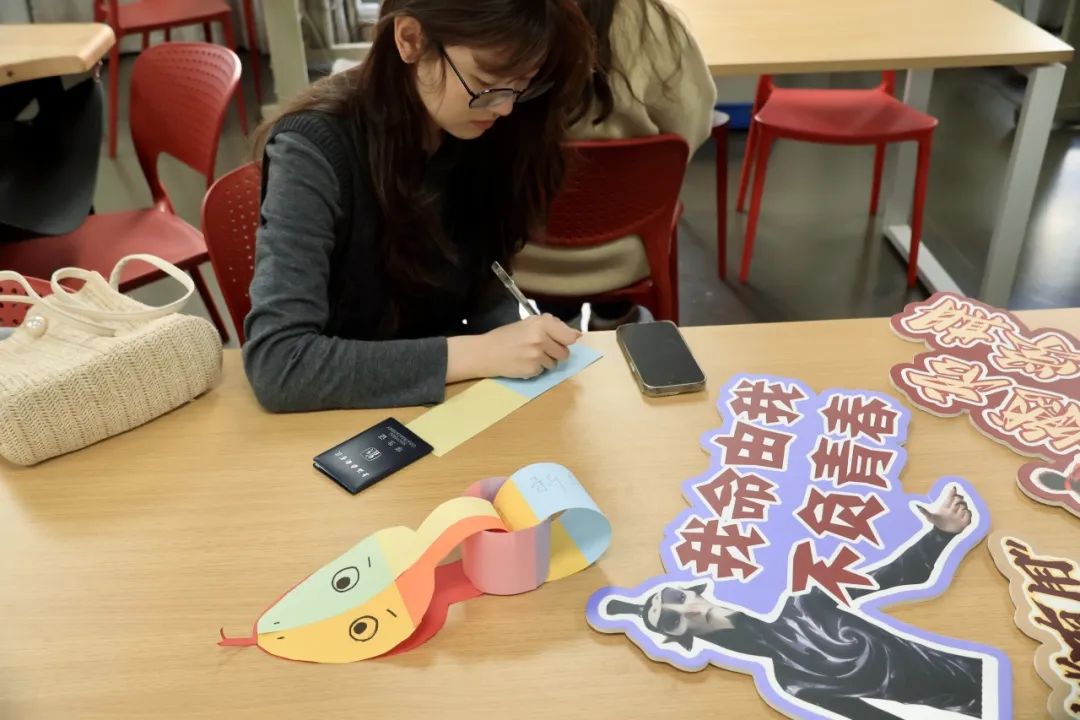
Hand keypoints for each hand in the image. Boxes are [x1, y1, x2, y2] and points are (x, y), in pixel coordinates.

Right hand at [446, 314, 579, 381]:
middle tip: (540, 348)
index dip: (567, 340)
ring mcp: (537, 355)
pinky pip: (543, 371)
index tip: (561, 341)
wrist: (486, 352)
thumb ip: (552, 326)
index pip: (570, 336)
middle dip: (555, 352)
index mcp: (542, 323)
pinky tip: (524, 362)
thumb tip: (577, 334)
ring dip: (545, 361)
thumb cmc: (507, 336)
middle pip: (565, 353)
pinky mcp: (533, 369)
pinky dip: (536, 369)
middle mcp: (541, 338)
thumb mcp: (528, 323)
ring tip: (529, 355)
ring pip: (555, 363)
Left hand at [916, 486, 971, 533]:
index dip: (953, 491)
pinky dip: (967, 513)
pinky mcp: (965, 520)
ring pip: (964, 505)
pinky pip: (969, 513)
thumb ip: (923, 511)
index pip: (952, 494)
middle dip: (958, 499)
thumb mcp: (929, 517)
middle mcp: (954, 507)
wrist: (942, 533)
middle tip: (955, 503)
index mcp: (946, 504)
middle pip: (960, 498)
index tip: (953, 487)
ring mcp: (960, 513)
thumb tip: (915, 505)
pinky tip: (962, 516)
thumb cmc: (935, 523)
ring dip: (961, 507)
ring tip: (957, 513)